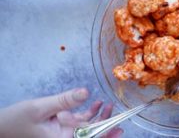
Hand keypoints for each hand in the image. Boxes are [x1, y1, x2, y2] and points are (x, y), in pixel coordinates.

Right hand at [0, 88, 122, 137]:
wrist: (2, 127)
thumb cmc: (16, 121)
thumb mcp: (40, 108)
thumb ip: (64, 100)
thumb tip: (86, 92)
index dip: (106, 134)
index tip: (119, 128)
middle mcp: (66, 137)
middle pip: (92, 133)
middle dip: (106, 123)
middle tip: (118, 112)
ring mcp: (65, 132)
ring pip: (88, 127)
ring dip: (99, 117)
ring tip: (108, 104)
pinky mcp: (62, 126)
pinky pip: (80, 122)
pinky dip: (89, 113)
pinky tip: (97, 103)